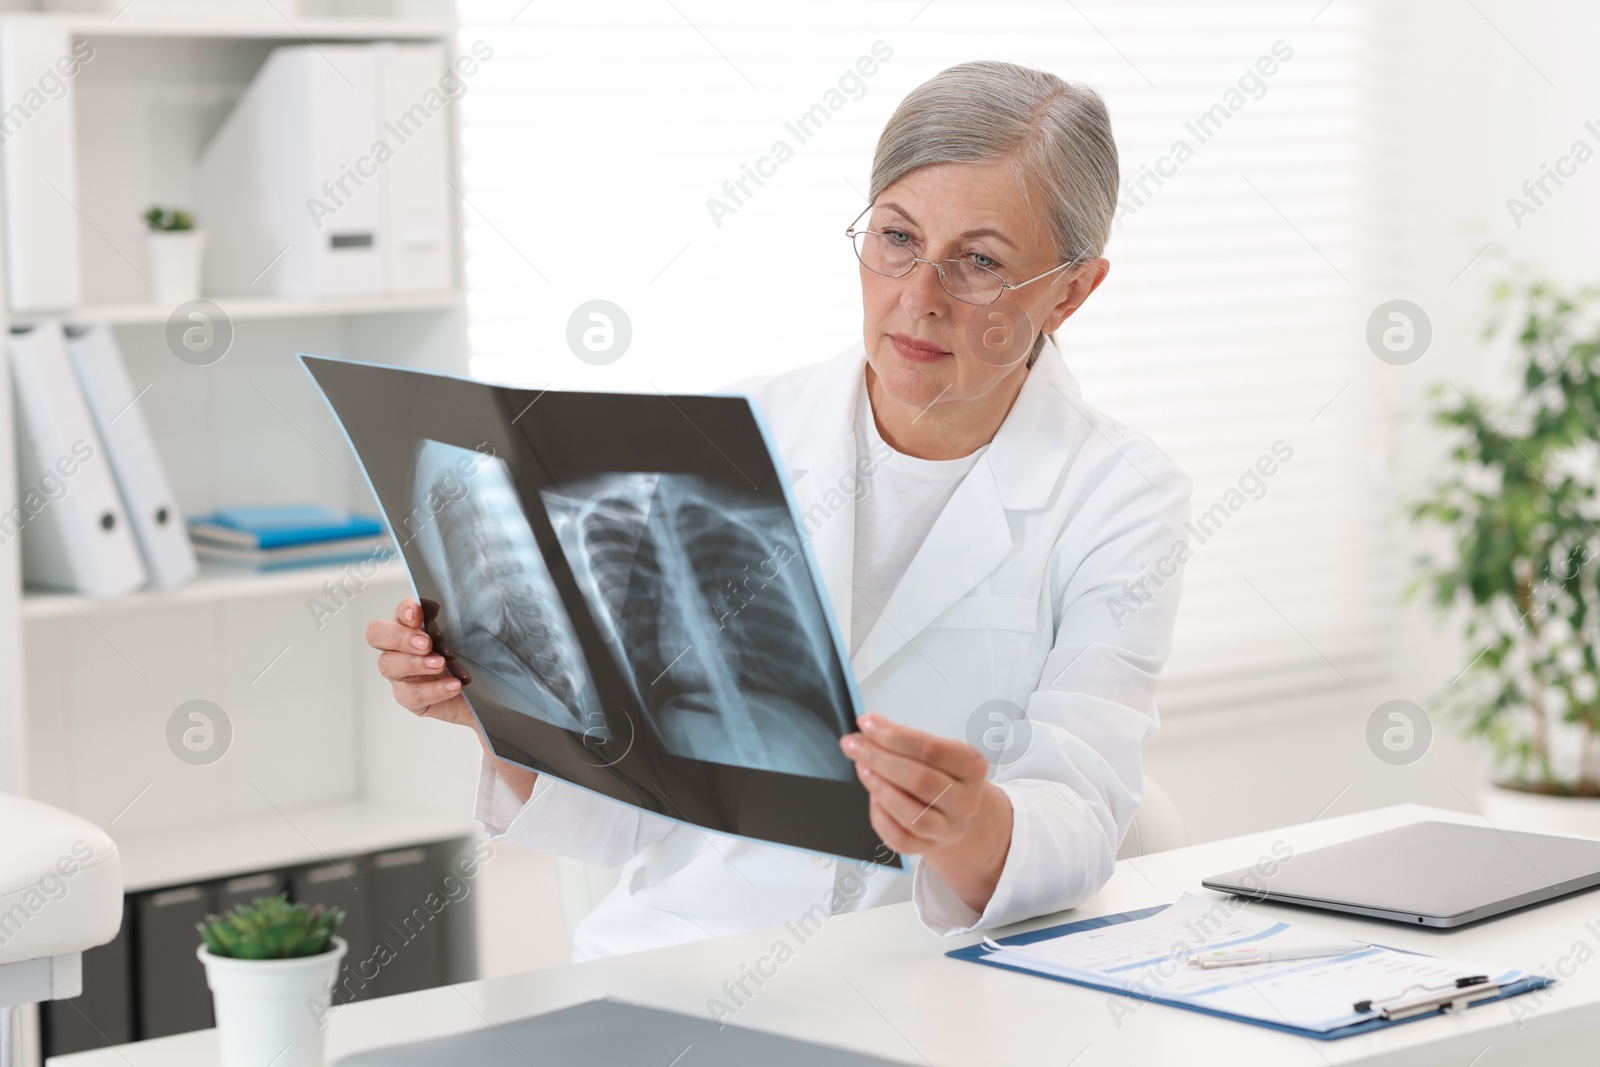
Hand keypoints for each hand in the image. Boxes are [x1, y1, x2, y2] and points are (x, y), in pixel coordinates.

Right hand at [366, 597, 473, 727]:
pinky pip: (413, 694)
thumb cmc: (469, 660)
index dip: (405, 610)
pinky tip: (454, 685)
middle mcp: (399, 648)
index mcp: (411, 627)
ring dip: (415, 663)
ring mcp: (400, 674)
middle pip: (377, 635)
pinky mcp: (409, 698)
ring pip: (389, 664)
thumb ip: (450, 620)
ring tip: (441, 664)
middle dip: (400, 636)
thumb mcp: (466, 636)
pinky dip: (434, 689)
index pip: (398, 612)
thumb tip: (435, 605)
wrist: (485, 694)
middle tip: (426, 643)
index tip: (419, 613)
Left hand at [840, 714, 1012, 914]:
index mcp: (972, 768)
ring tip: (862, 768)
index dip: (895, 736)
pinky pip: (900, 838)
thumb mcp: (932, 751)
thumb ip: (902, 739)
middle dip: (879, 758)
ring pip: (912, 814)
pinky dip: (881, 817)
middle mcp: (966, 801)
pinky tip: (873, 798)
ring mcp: (949, 828)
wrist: (954, 808)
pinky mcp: (930, 846)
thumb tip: (868, 727)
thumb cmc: (940, 773)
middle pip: (920, 779)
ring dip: (880, 787)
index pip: (932, 750)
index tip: (867, 723)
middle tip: (854, 745)